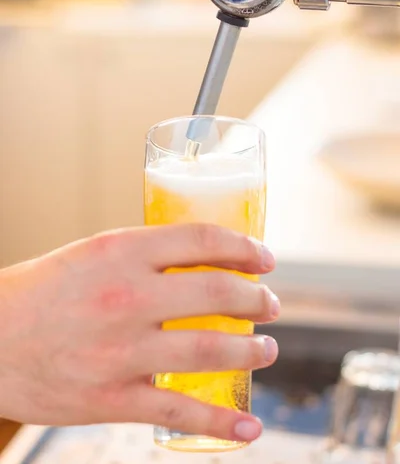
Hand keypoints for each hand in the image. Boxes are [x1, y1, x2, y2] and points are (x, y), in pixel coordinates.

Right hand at [0, 224, 278, 443]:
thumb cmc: (40, 292)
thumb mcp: (91, 254)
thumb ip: (143, 255)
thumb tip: (199, 261)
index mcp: (120, 251)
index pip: (201, 239)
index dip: (244, 247)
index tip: (264, 258)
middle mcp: (126, 296)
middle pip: (216, 292)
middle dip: (256, 298)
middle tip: (271, 304)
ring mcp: (121, 350)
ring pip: (210, 349)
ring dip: (250, 350)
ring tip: (267, 349)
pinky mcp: (112, 398)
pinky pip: (180, 410)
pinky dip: (222, 421)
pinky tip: (250, 425)